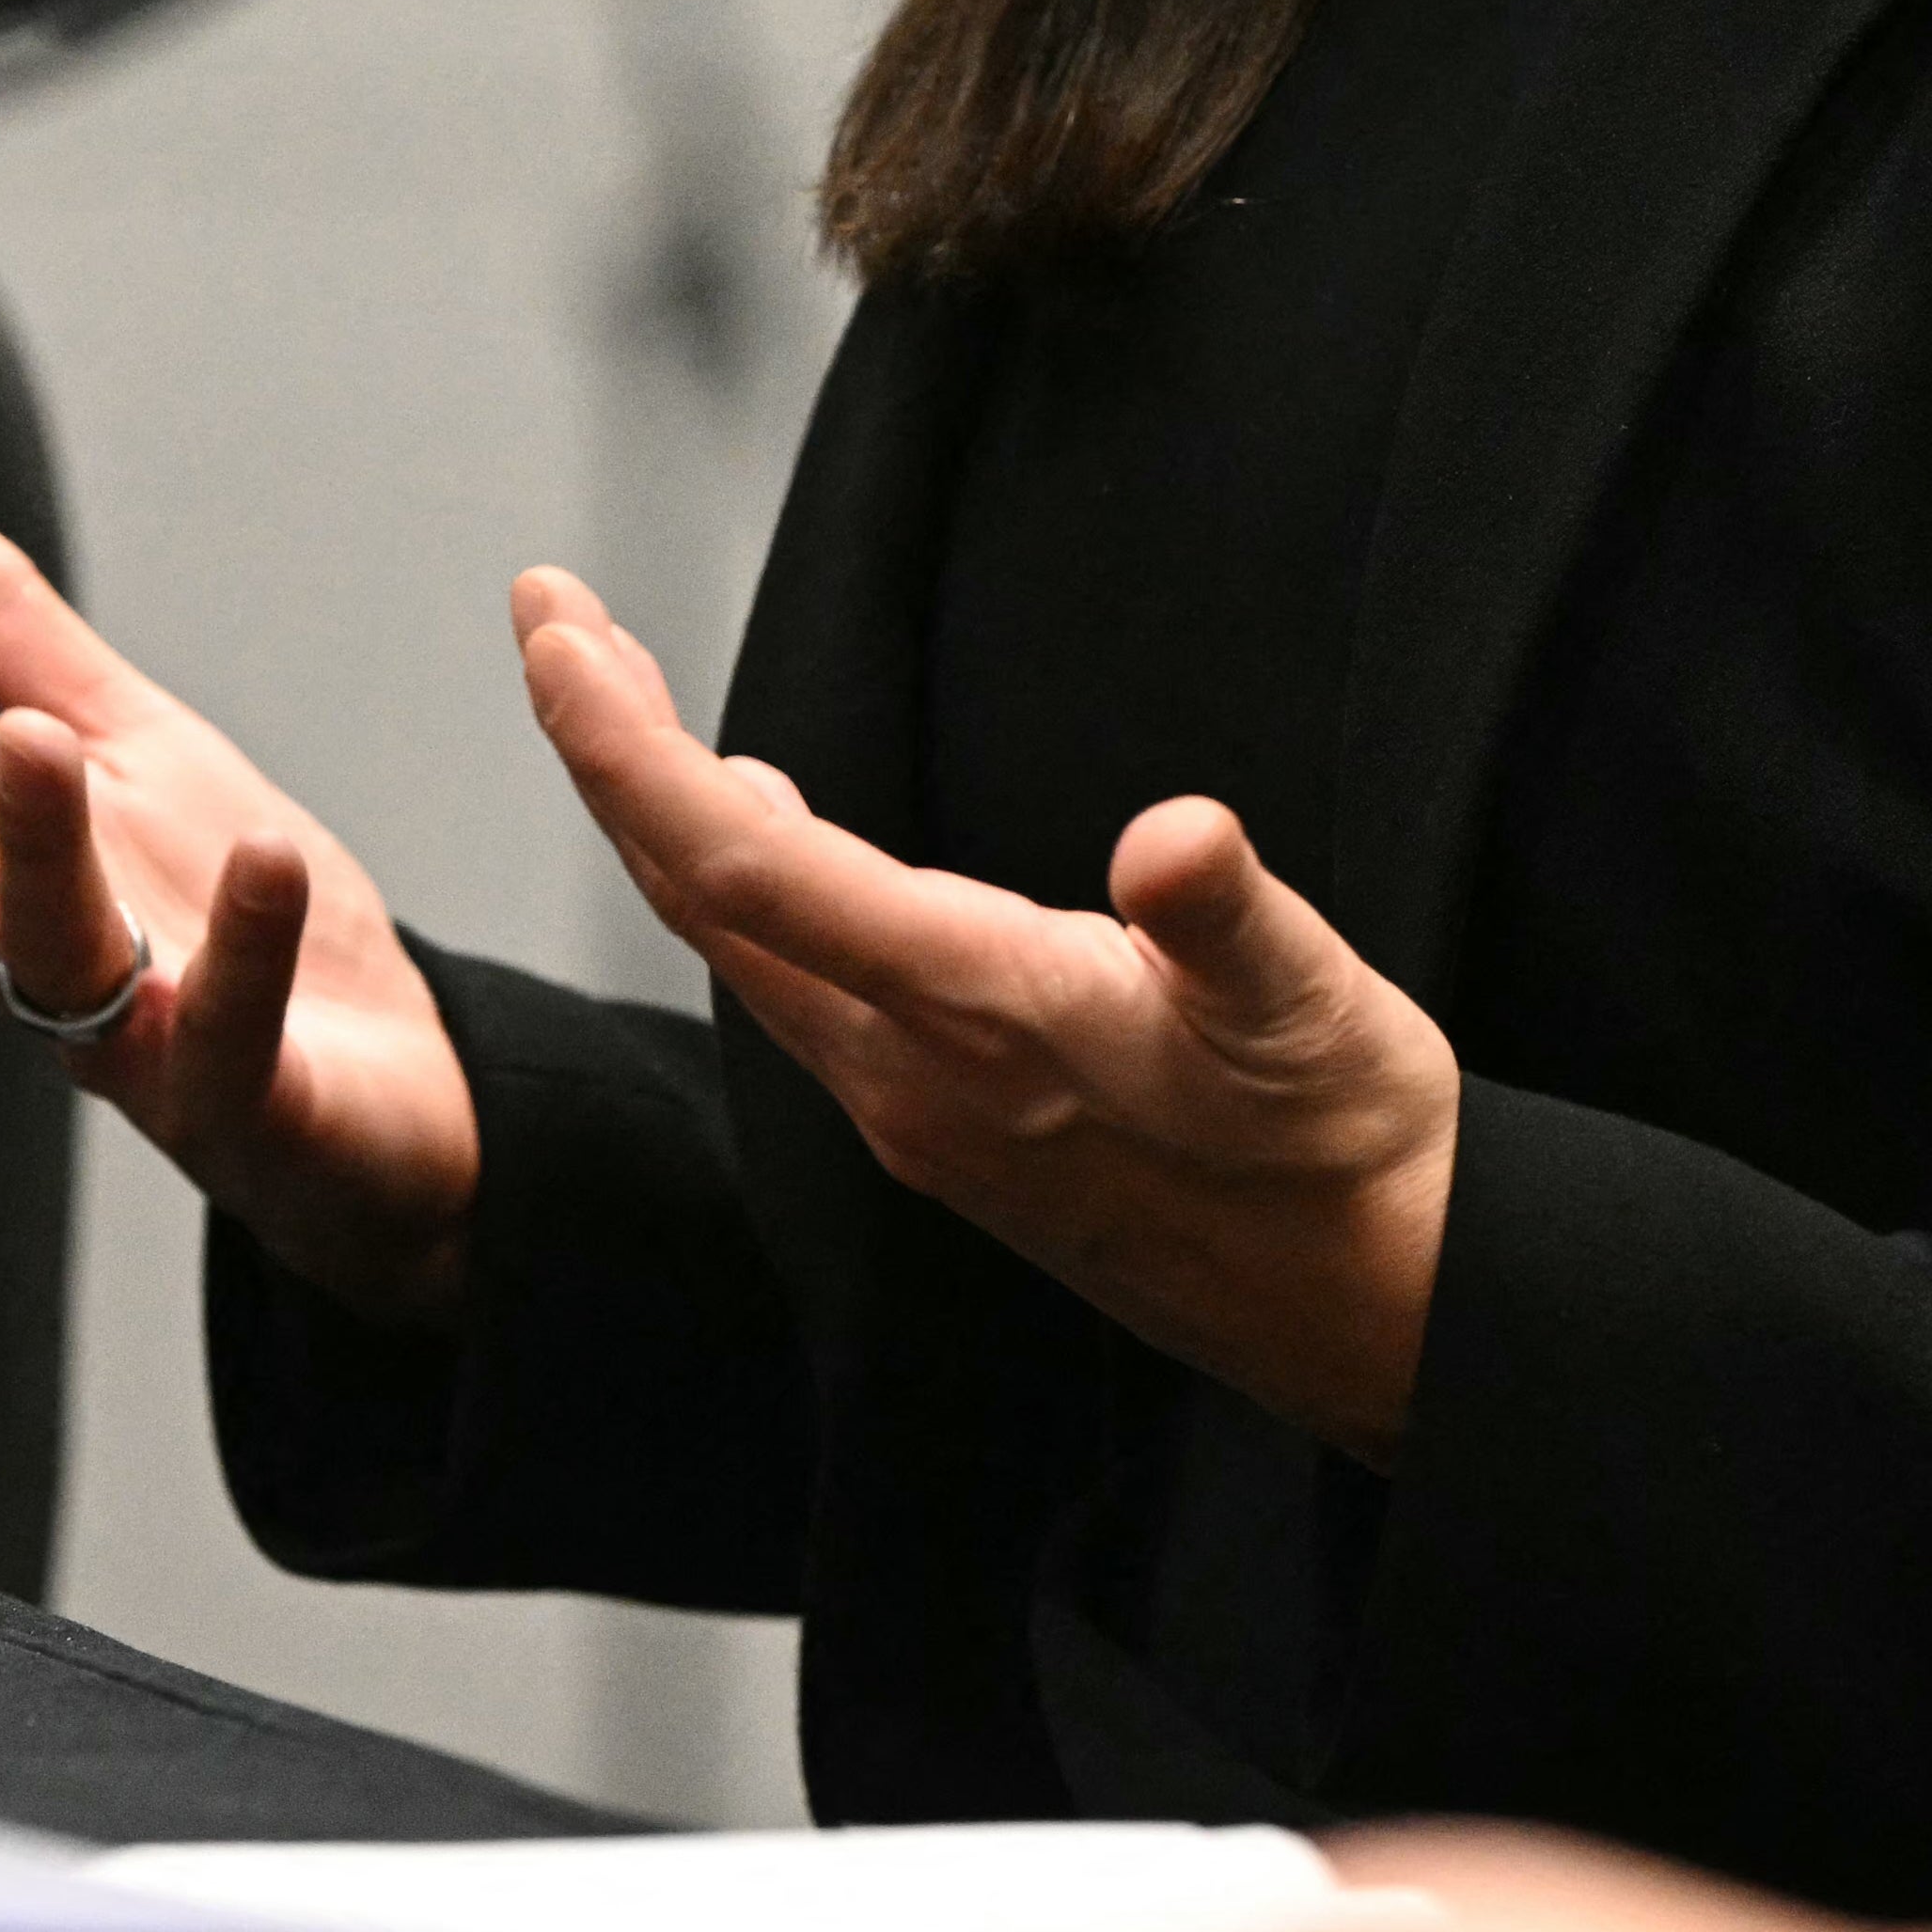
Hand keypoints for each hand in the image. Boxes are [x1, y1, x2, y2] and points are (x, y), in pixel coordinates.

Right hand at [0, 493, 479, 1326]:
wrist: (389, 1101)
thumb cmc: (228, 920)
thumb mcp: (123, 749)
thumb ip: (1, 641)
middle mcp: (32, 951)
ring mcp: (135, 1038)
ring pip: (54, 952)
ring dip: (34, 852)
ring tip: (32, 742)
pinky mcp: (249, 1105)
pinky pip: (234, 1038)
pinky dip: (245, 954)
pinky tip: (265, 859)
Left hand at [512, 566, 1457, 1458]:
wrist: (1378, 1315)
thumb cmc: (1351, 1155)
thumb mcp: (1317, 1013)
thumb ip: (1230, 924)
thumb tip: (1177, 842)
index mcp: (981, 1019)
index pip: (744, 867)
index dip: (629, 751)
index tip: (555, 634)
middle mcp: (911, 1075)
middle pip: (699, 895)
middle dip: (606, 748)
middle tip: (553, 615)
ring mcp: (918, 1108)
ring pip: (734, 941)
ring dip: (659, 810)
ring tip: (618, 690)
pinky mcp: (946, 1125)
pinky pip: (791, 982)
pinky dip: (737, 880)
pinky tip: (761, 820)